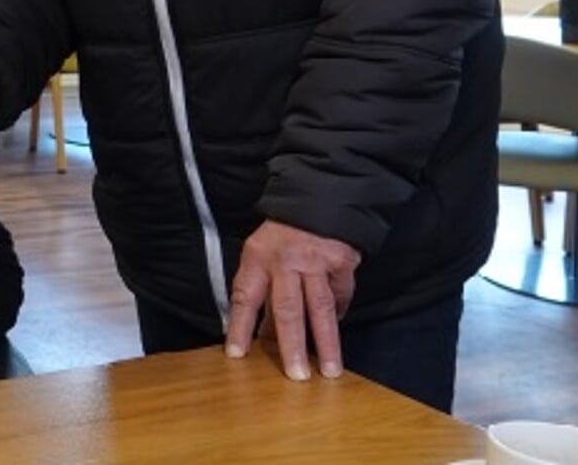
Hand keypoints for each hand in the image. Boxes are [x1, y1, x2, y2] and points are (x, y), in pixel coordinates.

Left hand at [224, 219, 359, 381]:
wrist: (314, 201)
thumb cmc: (280, 235)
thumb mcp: (259, 253)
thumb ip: (259, 290)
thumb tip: (260, 334)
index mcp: (258, 258)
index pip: (244, 297)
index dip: (240, 327)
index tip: (236, 355)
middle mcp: (286, 262)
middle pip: (287, 309)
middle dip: (291, 345)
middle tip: (296, 376)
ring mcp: (316, 263)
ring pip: (320, 308)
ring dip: (326, 343)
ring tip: (330, 371)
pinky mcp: (341, 262)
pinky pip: (341, 295)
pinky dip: (339, 313)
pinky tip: (335, 327)